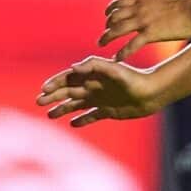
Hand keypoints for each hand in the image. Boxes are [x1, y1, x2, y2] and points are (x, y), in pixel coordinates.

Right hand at [37, 56, 165, 126]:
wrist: (152, 93)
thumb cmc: (134, 78)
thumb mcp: (114, 70)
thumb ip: (94, 66)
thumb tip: (73, 67)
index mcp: (93, 75)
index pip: (69, 77)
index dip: (55, 83)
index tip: (43, 89)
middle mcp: (94, 86)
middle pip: (69, 91)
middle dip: (53, 96)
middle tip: (38, 102)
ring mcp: (100, 98)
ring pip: (76, 104)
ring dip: (63, 108)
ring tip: (50, 115)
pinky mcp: (108, 110)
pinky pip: (91, 115)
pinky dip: (82, 120)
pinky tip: (73, 124)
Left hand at [101, 0, 190, 59]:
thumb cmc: (187, 1)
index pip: (120, 2)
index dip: (111, 9)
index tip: (107, 16)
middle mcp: (140, 8)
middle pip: (115, 16)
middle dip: (107, 26)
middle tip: (104, 35)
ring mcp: (144, 21)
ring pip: (118, 29)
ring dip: (107, 37)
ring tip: (101, 45)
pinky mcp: (151, 33)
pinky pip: (131, 45)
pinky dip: (122, 52)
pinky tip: (116, 59)